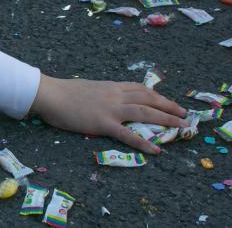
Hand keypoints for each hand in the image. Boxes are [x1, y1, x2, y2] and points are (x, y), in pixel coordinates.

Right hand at [30, 75, 187, 153]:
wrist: (50, 94)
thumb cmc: (62, 91)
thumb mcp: (87, 87)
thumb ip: (100, 93)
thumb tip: (104, 98)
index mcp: (110, 86)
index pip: (139, 88)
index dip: (157, 95)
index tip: (167, 101)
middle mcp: (115, 95)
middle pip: (149, 99)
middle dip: (169, 106)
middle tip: (184, 114)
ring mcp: (111, 109)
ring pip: (145, 112)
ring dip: (166, 119)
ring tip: (181, 127)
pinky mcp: (103, 123)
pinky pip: (128, 134)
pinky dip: (144, 142)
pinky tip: (156, 150)